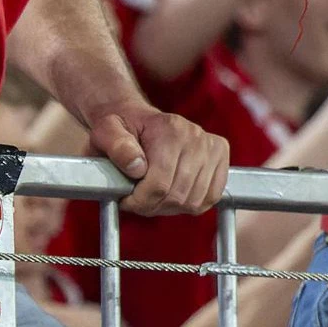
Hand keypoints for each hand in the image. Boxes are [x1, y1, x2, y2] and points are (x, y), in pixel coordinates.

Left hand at [86, 105, 226, 216]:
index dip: (139, 201)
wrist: (138, 119)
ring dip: (171, 207)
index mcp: (169, 128)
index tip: (127, 199)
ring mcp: (210, 146)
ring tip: (155, 197)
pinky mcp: (220, 155)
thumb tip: (137, 167)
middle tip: (138, 201)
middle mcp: (195, 136)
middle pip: (177, 195)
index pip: (159, 184)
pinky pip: (211, 196)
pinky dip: (192, 204)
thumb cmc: (122, 129)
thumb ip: (116, 147)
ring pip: (194, 200)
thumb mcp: (106, 132)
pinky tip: (175, 195)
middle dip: (153, 206)